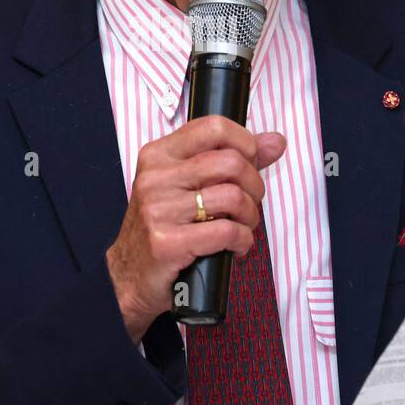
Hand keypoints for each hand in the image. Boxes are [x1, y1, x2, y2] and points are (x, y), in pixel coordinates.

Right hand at [106, 115, 286, 343]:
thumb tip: (275, 141)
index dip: (245, 143)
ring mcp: (159, 209)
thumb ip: (232, 159)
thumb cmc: (163, 228)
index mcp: (158, 155)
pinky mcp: (167, 242)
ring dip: (250, 217)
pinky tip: (235, 246)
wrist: (128, 277)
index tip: (250, 163)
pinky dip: (243, 241)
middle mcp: (155, 177)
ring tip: (242, 227)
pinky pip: (227, 232)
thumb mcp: (188, 185)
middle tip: (248, 204)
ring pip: (233, 197)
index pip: (214, 127)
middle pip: (231, 162)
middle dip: (254, 186)